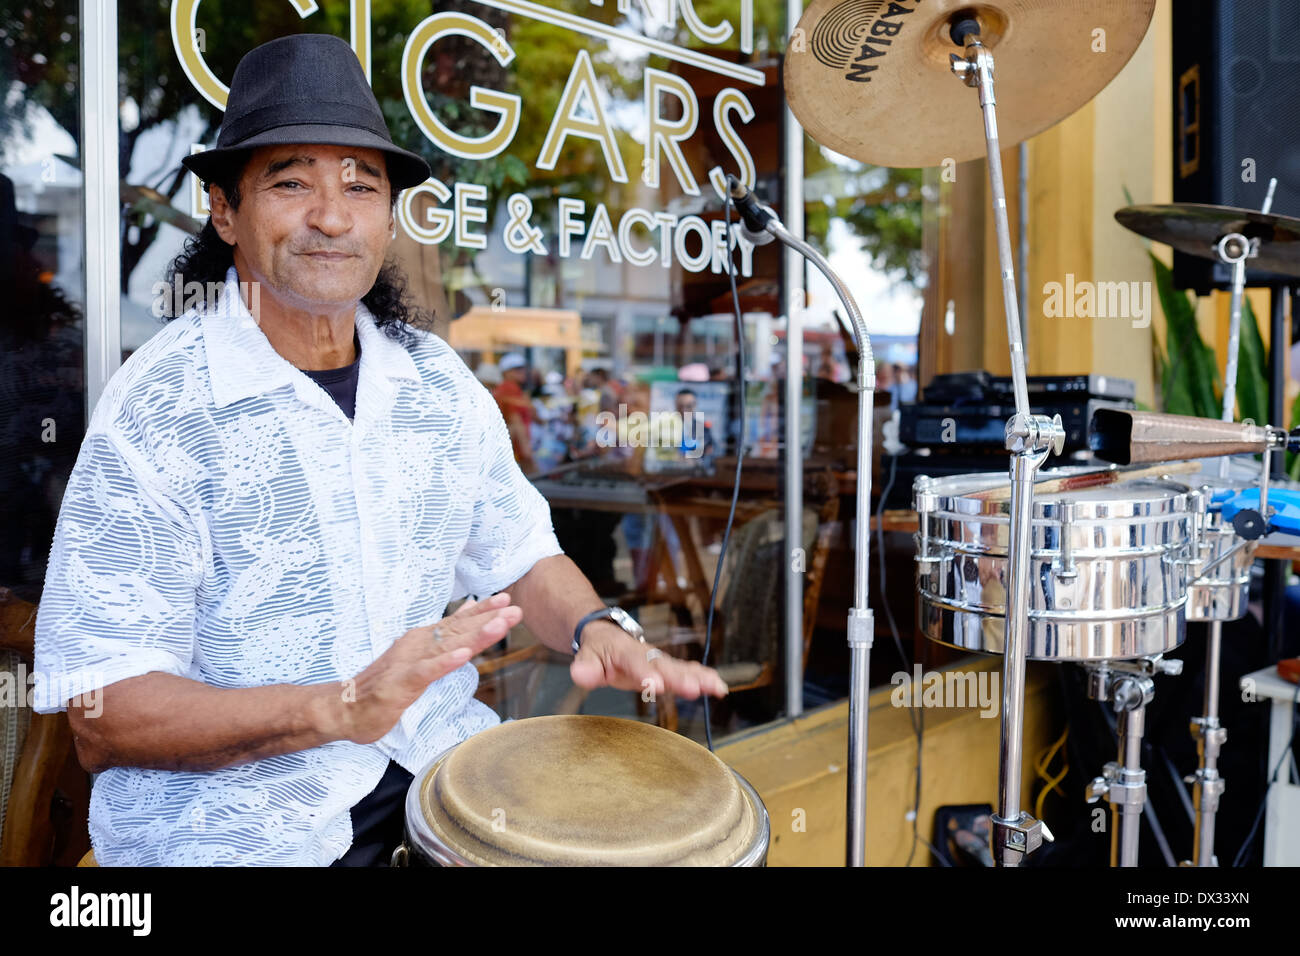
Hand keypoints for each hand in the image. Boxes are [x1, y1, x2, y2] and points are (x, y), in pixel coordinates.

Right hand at [331, 593, 521, 743]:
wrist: (344, 708)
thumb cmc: (383, 687)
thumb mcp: (417, 661)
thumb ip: (439, 643)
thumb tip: (465, 622)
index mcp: (423, 639)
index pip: (457, 621)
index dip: (482, 610)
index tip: (506, 598)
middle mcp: (418, 644)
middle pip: (458, 629)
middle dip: (489, 619)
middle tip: (516, 609)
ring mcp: (410, 662)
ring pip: (448, 646)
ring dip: (475, 636)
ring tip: (499, 625)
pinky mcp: (402, 682)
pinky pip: (427, 671)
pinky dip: (445, 662)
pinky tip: (464, 656)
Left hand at [569, 622, 727, 699]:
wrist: (606, 635)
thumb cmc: (598, 649)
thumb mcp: (586, 656)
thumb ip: (585, 667)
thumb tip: (581, 675)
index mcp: (625, 652)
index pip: (636, 663)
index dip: (645, 674)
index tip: (655, 686)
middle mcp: (648, 654)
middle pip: (665, 665)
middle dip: (680, 678)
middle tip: (693, 689)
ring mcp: (659, 661)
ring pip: (681, 668)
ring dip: (699, 677)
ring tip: (716, 687)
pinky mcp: (668, 669)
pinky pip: (688, 672)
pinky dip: (704, 678)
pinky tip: (719, 688)